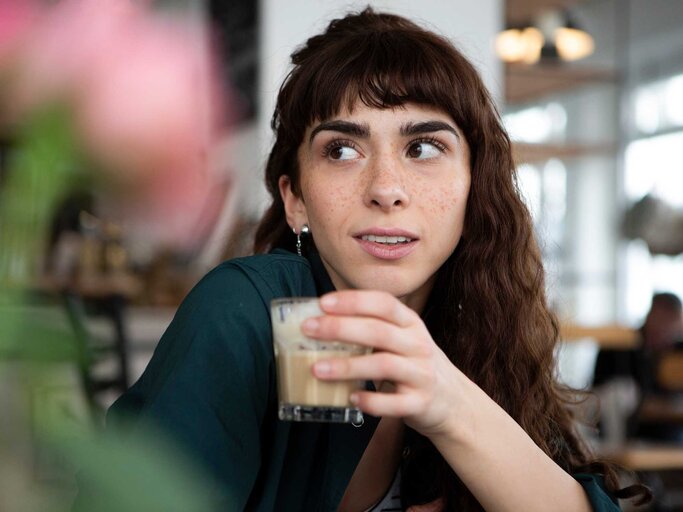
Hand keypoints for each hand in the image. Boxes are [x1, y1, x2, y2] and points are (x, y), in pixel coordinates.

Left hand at [301, 290, 465, 438]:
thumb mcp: (402, 338)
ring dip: (347, 366)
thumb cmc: (413, 364)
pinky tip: (351, 398)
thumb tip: (320, 321)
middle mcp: (418, 344)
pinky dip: (371, 401)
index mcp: (410, 323)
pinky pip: (394, 403)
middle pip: (378, 331)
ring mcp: (421, 374)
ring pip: (383, 365)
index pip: (384, 303)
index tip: (323, 303)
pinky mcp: (420, 403)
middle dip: (340, 328)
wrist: (453, 401)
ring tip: (317, 369)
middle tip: (308, 329)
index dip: (353, 301)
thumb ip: (371, 328)